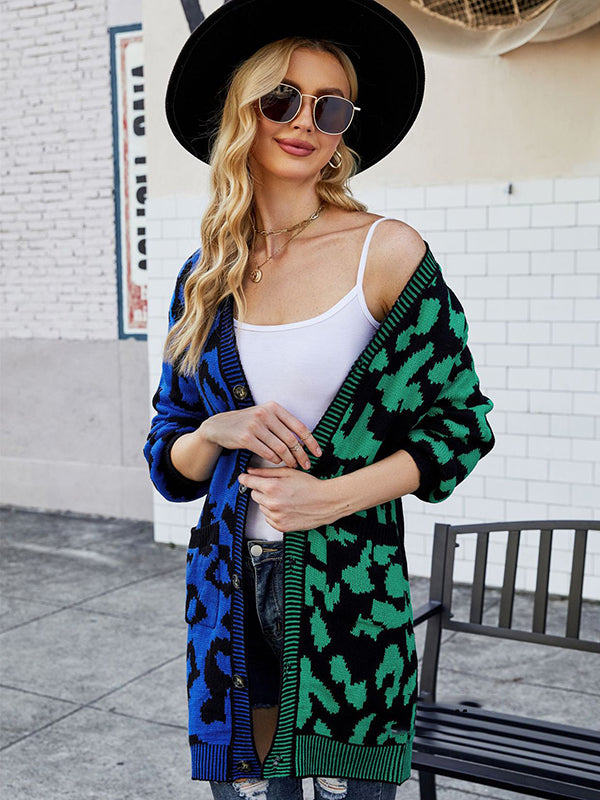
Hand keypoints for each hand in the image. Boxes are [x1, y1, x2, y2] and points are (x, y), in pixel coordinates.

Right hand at [200, 402, 320, 468]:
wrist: (220, 426)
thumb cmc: (247, 423)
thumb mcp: (265, 416)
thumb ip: (282, 424)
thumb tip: (304, 440)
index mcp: (274, 408)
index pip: (299, 426)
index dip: (311, 441)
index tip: (317, 452)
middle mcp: (266, 414)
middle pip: (291, 440)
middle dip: (301, 455)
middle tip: (306, 464)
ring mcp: (255, 425)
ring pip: (280, 448)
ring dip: (289, 460)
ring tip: (292, 465)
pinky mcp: (246, 437)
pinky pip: (267, 453)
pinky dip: (275, 460)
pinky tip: (277, 462)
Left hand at [238, 467, 338, 532]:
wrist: (326, 502)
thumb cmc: (310, 486)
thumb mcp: (288, 473)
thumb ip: (266, 472)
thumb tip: (250, 471)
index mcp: (272, 488)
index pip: (248, 482)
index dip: (246, 478)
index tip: (244, 478)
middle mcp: (272, 503)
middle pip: (254, 495)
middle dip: (262, 490)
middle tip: (276, 488)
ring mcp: (276, 516)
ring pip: (261, 507)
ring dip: (268, 503)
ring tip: (285, 498)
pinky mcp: (281, 526)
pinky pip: (268, 519)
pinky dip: (274, 514)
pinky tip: (286, 508)